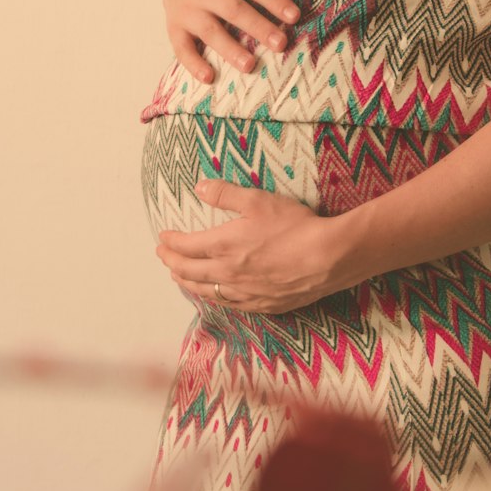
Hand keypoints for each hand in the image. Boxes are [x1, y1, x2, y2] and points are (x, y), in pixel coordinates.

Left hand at [156, 178, 350, 312]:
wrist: (327, 258)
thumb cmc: (294, 226)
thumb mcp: (259, 200)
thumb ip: (226, 194)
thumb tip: (200, 186)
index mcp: (224, 246)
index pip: (187, 246)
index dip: (172, 242)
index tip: (163, 237)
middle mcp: (228, 273)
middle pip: (190, 272)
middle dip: (172, 263)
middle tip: (163, 256)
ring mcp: (245, 293)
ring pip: (206, 292)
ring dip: (188, 283)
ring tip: (179, 278)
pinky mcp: (262, 304)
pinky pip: (229, 304)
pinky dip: (213, 297)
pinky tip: (215, 295)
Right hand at [164, 0, 300, 83]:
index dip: (274, 0)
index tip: (294, 17)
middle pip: (234, 10)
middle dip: (258, 27)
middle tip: (281, 44)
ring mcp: (188, 10)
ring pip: (210, 31)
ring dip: (229, 49)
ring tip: (250, 65)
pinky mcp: (175, 29)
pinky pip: (182, 48)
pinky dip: (193, 64)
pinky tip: (209, 78)